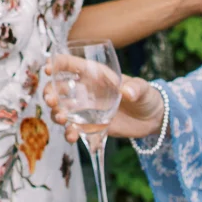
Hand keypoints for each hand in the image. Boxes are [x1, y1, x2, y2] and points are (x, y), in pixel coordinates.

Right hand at [43, 54, 162, 140]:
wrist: (152, 120)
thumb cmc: (147, 96)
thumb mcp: (143, 89)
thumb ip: (136, 88)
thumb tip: (128, 92)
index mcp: (95, 75)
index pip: (71, 65)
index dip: (57, 64)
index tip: (49, 69)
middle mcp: (86, 91)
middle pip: (59, 89)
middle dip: (50, 93)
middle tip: (52, 101)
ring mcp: (86, 109)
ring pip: (62, 110)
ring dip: (57, 114)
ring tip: (63, 120)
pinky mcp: (90, 126)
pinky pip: (74, 129)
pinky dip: (70, 133)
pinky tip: (72, 137)